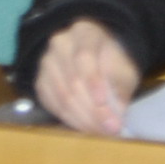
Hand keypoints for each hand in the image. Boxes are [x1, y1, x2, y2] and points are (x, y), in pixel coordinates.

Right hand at [34, 19, 140, 136]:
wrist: (97, 57)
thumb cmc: (112, 62)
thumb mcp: (124, 68)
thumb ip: (121, 86)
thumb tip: (117, 112)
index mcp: (84, 32)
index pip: (85, 56)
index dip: (93, 81)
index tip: (104, 102)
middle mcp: (60, 44)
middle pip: (73, 80)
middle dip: (93, 109)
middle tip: (110, 128)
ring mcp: (47, 63)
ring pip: (62, 95)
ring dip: (82, 118)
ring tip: (100, 131)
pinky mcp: (40, 82)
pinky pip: (52, 104)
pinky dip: (69, 119)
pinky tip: (84, 127)